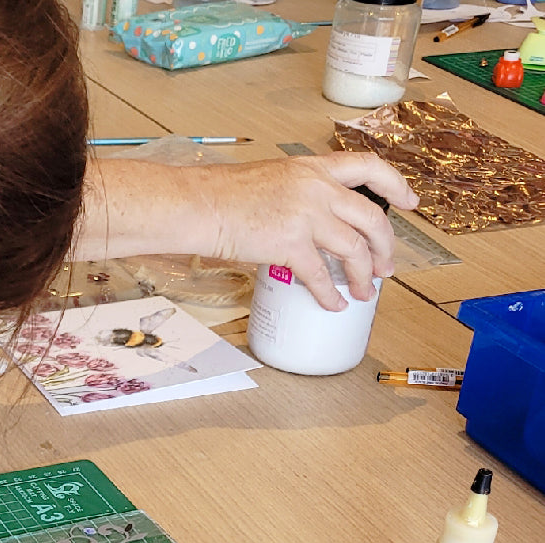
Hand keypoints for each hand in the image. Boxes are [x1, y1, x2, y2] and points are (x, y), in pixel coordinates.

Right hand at [196, 152, 418, 309]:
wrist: (203, 205)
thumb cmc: (226, 195)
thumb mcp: (274, 179)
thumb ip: (300, 193)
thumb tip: (310, 221)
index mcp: (314, 169)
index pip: (370, 167)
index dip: (396, 185)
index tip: (409, 201)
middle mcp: (318, 189)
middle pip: (371, 218)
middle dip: (385, 247)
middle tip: (386, 266)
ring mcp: (307, 216)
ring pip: (354, 249)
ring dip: (363, 275)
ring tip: (364, 291)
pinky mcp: (290, 244)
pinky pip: (320, 275)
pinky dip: (329, 294)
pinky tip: (333, 304)